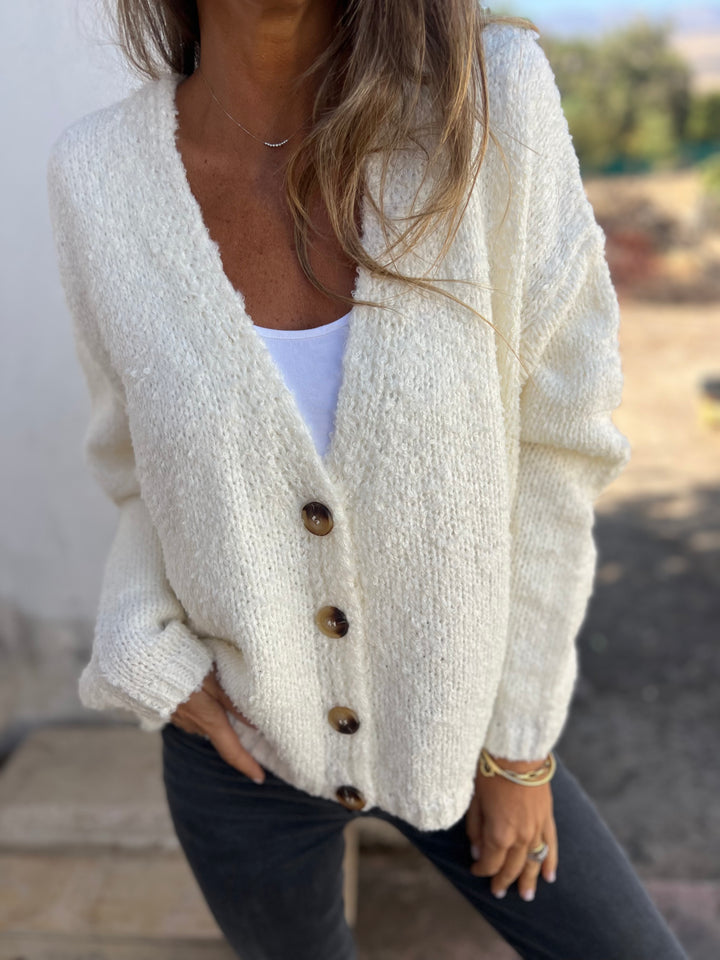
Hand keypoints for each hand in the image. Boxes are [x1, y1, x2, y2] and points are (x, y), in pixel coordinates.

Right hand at [170, 665, 265, 782]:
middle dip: (233, 735)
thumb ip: (234, 703)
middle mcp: (194, 726)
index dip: (247, 765)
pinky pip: (193, 715)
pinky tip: (203, 695)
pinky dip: (203, 709)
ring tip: (224, 702)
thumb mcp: (215, 681)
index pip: (232, 751)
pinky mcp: (171, 710)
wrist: (144, 664)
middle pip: (220, 736)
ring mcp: (180, 720)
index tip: (260, 778)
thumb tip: (255, 726)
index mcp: (209, 720)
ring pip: (206, 723)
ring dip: (216, 717)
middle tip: (253, 732)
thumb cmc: (184, 668)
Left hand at [465, 752, 557, 901]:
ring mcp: (537, 828)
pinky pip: (551, 845)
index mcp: (499, 834)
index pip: (491, 863)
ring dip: (530, 880)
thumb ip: (476, 830)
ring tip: (526, 895)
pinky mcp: (547, 817)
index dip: (482, 870)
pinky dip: (551, 862)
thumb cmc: (489, 772)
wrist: (516, 751)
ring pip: (534, 862)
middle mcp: (521, 837)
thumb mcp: (474, 801)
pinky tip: (550, 876)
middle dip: (504, 880)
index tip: (475, 870)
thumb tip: (478, 852)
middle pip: (512, 867)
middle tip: (498, 891)